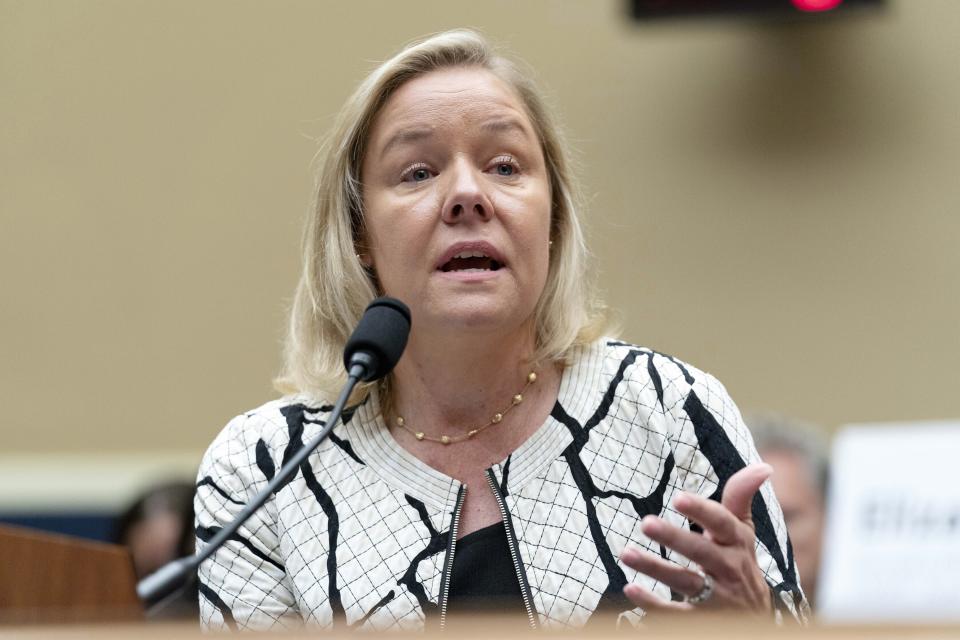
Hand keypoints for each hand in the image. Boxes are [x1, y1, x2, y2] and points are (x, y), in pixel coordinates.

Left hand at [620, 463, 772, 613]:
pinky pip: (676, 613)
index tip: (679, 498)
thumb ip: (741, 497)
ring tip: (626, 554)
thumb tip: (764, 466)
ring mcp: (717, 597)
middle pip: (702, 552)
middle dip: (675, 538)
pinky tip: (631, 589)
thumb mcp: (743, 531)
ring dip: (656, 569)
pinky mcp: (702, 620)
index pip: (722, 523)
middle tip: (646, 523)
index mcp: (737, 543)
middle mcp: (729, 569)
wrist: (755, 618)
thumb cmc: (740, 562)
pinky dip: (654, 604)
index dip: (702, 511)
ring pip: (686, 582)